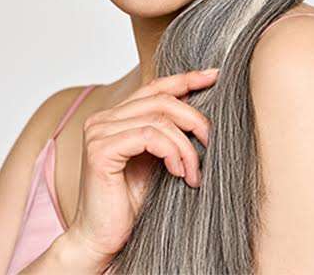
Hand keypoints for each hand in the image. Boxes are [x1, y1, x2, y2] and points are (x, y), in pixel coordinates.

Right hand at [64, 69, 217, 264]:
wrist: (102, 237)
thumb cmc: (129, 204)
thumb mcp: (156, 161)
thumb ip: (167, 135)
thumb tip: (201, 113)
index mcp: (114, 117)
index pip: (154, 87)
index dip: (186, 79)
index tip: (214, 76)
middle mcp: (102, 119)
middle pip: (160, 99)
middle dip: (194, 119)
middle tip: (211, 143)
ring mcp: (98, 133)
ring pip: (158, 118)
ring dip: (185, 145)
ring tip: (192, 172)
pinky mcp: (100, 151)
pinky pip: (148, 136)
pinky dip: (171, 152)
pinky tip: (177, 172)